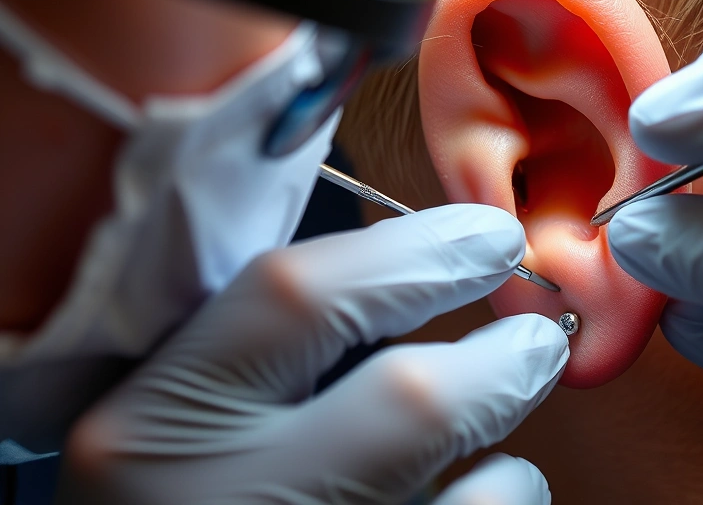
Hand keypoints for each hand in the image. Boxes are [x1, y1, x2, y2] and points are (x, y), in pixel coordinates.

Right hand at [56, 204, 567, 504]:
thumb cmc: (171, 495)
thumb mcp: (162, 420)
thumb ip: (243, 355)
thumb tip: (394, 272)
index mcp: (151, 427)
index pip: (296, 296)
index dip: (417, 253)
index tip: (485, 237)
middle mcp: (221, 498)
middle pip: (411, 398)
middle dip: (501, 356)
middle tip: (538, 337)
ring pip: (469, 492)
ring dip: (509, 452)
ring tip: (509, 426)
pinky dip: (504, 499)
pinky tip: (494, 488)